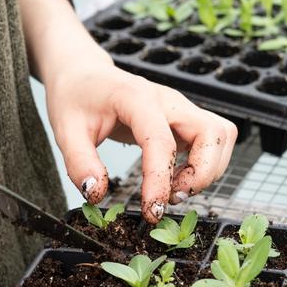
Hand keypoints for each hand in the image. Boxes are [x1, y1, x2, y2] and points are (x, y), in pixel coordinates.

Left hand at [46, 59, 236, 223]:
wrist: (83, 75)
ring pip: (221, 136)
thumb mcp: (65, 131)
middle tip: (172, 198)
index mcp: (136, 98)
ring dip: (208, 170)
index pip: (161, 141)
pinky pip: (212, 141)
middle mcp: (168, 100)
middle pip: (213, 133)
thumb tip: (97, 194)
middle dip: (202, 174)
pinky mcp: (183, 120)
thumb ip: (79, 163)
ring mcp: (180, 108)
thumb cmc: (74, 99)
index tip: (151, 210)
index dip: (160, 180)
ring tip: (174, 190)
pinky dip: (205, 165)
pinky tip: (175, 180)